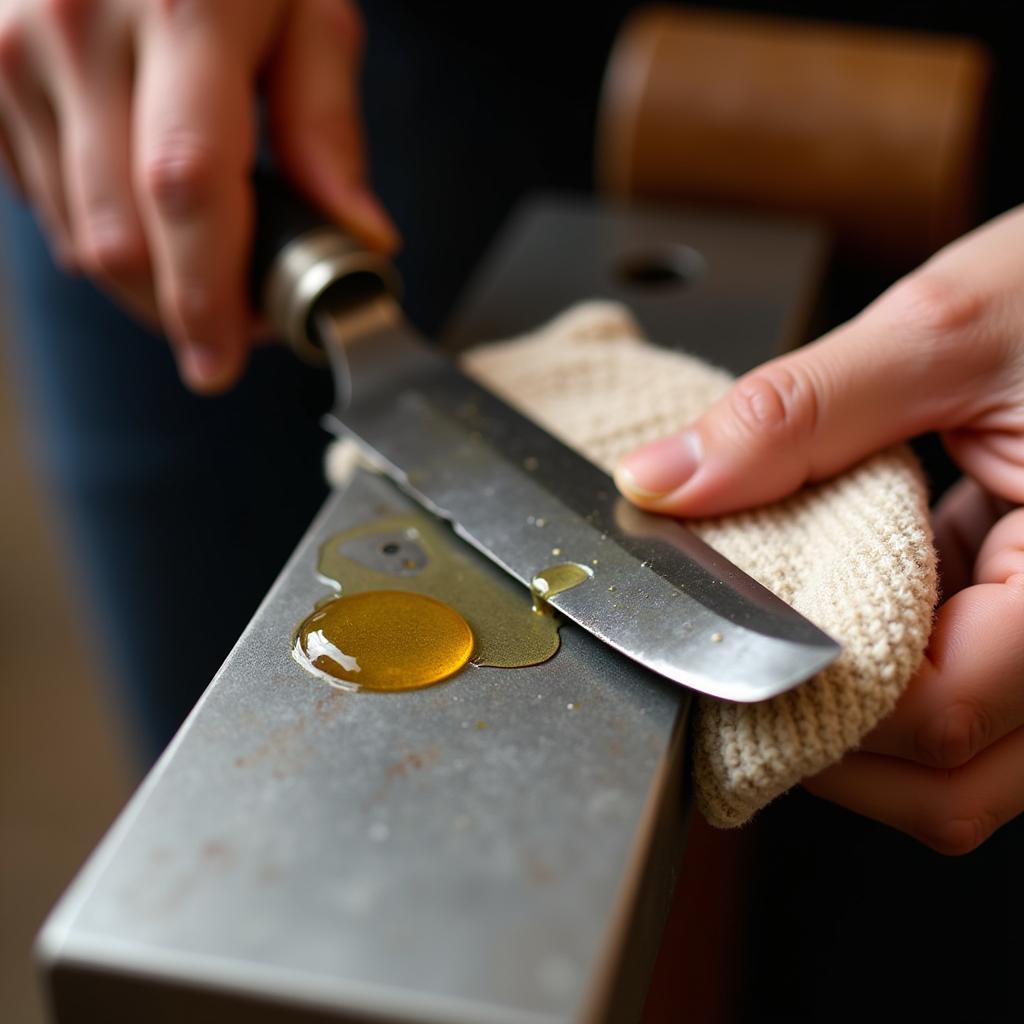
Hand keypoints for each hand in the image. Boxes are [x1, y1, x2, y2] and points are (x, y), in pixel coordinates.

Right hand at [0, 0, 397, 392]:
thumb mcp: (306, 7)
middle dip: (181, 307)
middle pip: (120, 237)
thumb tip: (360, 234)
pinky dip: (99, 231)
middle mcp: (78, 27)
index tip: (224, 362)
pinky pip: (40, 203)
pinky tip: (140, 202)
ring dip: (146, 277)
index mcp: (182, 10)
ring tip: (202, 252)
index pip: (189, 188)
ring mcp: (13, 47)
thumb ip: (326, 124)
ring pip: (76, 235)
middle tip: (240, 313)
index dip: (206, 295)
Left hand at [615, 206, 1023, 853]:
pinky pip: (955, 682)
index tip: (719, 649)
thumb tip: (662, 483)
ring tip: (774, 636)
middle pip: (950, 779)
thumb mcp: (944, 332)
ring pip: (954, 754)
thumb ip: (796, 416)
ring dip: (852, 715)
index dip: (815, 699)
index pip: (943, 714)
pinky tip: (825, 601)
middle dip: (827, 741)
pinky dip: (879, 661)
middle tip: (731, 667)